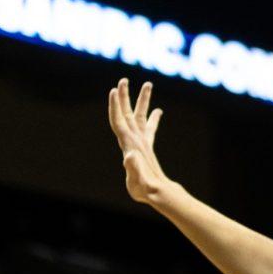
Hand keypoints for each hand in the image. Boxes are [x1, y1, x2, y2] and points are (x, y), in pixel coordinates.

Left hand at [107, 79, 171, 205]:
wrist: (152, 193)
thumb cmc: (144, 189)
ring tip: (148, 83)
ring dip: (142, 100)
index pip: (118, 121)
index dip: (115, 106)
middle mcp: (131, 140)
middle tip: (124, 79)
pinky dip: (153, 117)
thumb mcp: (137, 180)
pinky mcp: (147, 146)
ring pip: (140, 116)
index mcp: (128, 144)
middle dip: (124, 97)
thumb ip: (133, 168)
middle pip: (126, 113)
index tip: (113, 91)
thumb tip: (129, 155)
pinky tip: (158, 110)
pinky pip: (149, 127)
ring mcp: (139, 142)